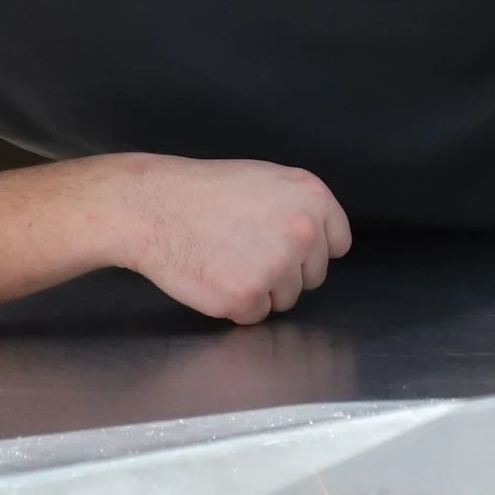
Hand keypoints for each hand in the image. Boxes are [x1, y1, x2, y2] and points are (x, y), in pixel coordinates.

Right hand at [111, 154, 352, 324]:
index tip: (286, 245)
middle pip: (313, 276)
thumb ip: (301, 208)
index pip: (337, 244)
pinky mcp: (248, 296)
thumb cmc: (207, 192)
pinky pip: (255, 315)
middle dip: (285, 271)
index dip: (310, 249)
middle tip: (246, 249)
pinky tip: (216, 276)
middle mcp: (303, 232)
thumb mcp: (268, 180)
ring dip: (261, 289)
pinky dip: (236, 305)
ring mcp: (277, 267)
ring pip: (286, 299)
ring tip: (228, 260)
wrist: (156, 207)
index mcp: (313, 198)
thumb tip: (320, 239)